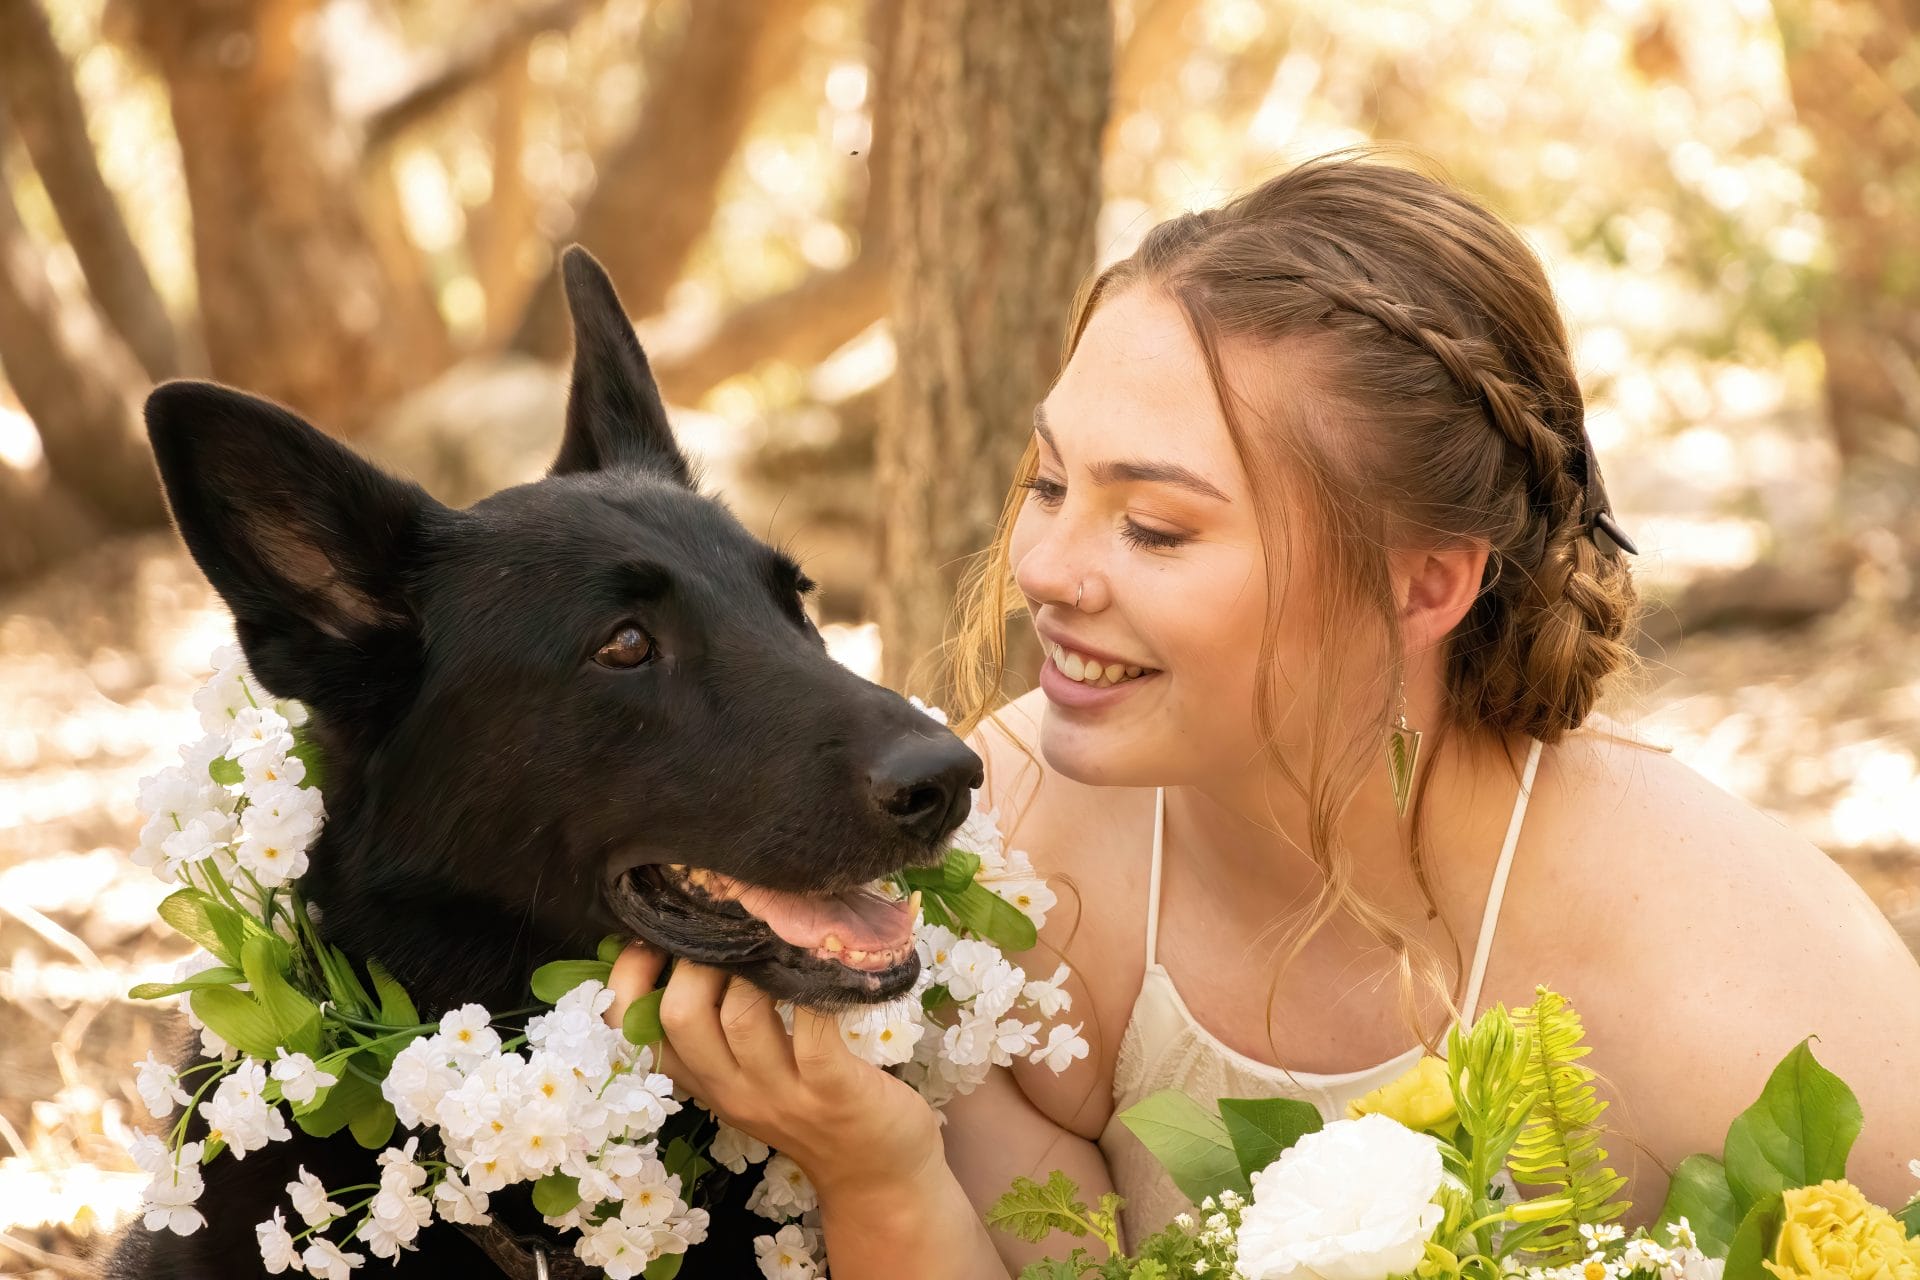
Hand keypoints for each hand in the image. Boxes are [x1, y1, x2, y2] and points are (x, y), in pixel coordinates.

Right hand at [604, 942, 941, 1199]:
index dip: (628, 975)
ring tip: (773, 935)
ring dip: (753, 965)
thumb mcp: (750, 1077)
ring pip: (740, 1015)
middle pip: (681, 1015)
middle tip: (728, 926)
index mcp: (704, 1080)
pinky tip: (825, 959)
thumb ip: (720, 1030)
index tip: (651, 930)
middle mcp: (731, 1088)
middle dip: (696, 957)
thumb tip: (697, 942)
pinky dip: (814, 986)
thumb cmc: (815, 1108)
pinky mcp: (833, 1089)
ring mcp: (780, 1092)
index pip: (633, 1032)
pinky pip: (811, 1027)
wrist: (877, 1172)